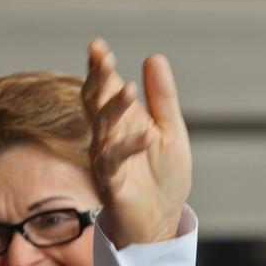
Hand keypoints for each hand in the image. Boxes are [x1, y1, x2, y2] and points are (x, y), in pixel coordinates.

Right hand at [82, 38, 192, 248]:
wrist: (161, 220)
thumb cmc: (162, 176)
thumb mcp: (171, 131)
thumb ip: (162, 98)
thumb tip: (153, 57)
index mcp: (121, 121)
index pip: (103, 89)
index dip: (98, 68)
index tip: (97, 45)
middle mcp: (107, 137)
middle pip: (95, 104)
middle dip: (98, 81)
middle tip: (104, 59)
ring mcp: (106, 159)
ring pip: (102, 129)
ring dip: (115, 109)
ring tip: (130, 89)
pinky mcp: (111, 183)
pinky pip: (115, 162)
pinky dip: (130, 147)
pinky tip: (148, 135)